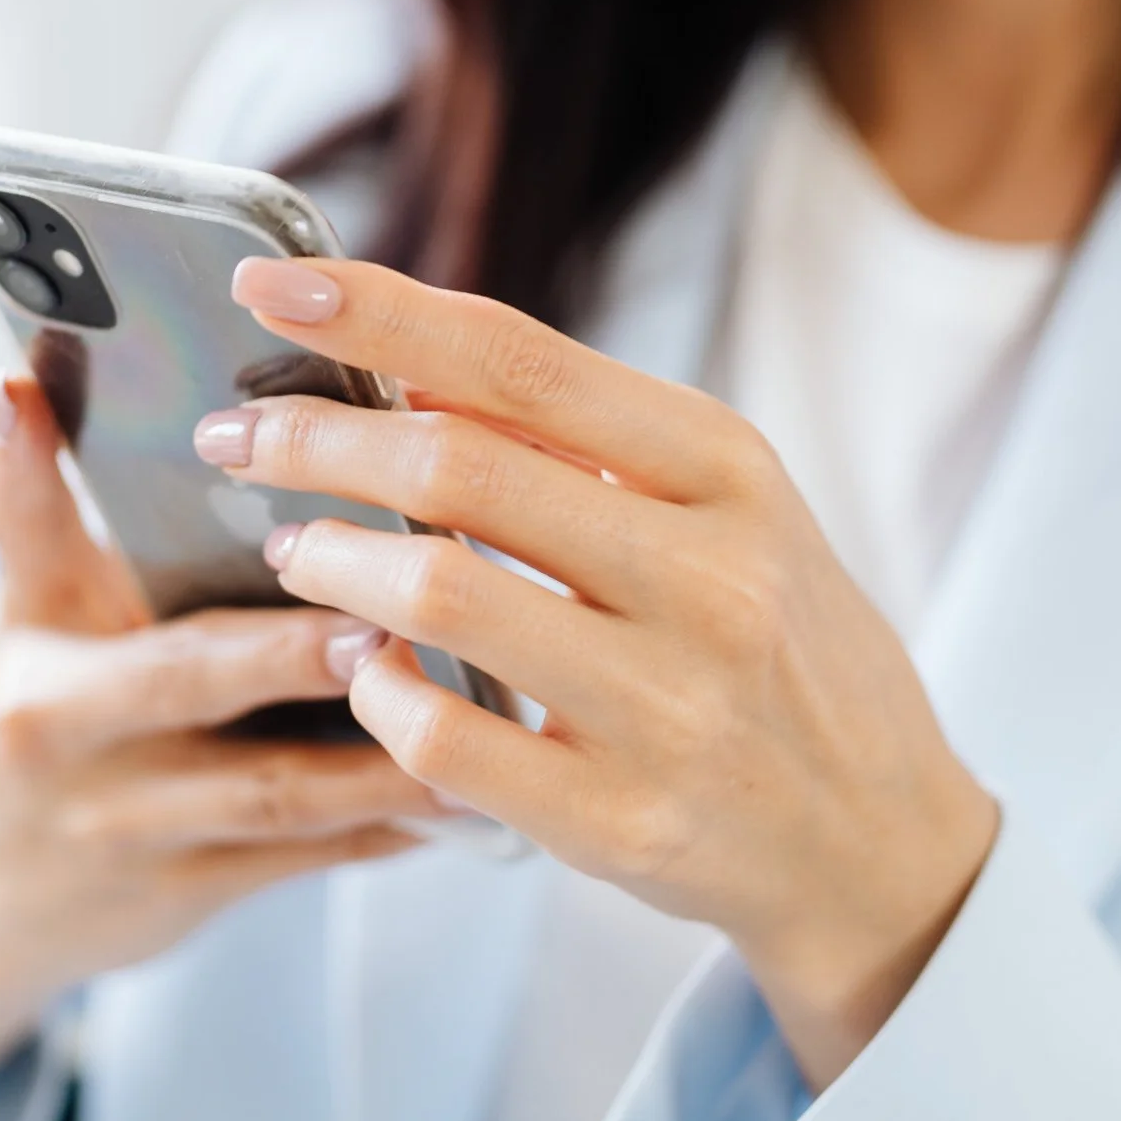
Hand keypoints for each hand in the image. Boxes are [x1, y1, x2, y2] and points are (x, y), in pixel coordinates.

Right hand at [0, 374, 433, 1120]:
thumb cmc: (40, 715)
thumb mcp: (25, 614)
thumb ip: (35, 504)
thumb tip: (21, 380)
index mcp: (40, 647)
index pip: (42, 546)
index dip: (45, 474)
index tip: (142, 454)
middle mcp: (74, 737)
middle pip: (191, 680)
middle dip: (295, 650)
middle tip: (391, 616)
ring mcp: (134, 829)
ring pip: (274, 793)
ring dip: (382, 756)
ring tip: (478, 712)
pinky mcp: (191, 894)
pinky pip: (308, 859)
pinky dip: (388, 829)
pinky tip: (472, 800)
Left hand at [195, 257, 1001, 1088]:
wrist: (883, 841)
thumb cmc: (785, 652)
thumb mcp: (731, 517)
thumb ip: (593, 448)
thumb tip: (414, 368)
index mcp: (729, 473)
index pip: (521, 360)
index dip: (378, 309)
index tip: (269, 280)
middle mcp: (708, 578)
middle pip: (457, 464)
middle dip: (313, 438)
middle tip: (238, 437)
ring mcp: (668, 706)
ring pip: (437, 594)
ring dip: (330, 559)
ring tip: (295, 551)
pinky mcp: (620, 820)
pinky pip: (445, 737)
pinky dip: (376, 688)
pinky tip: (366, 669)